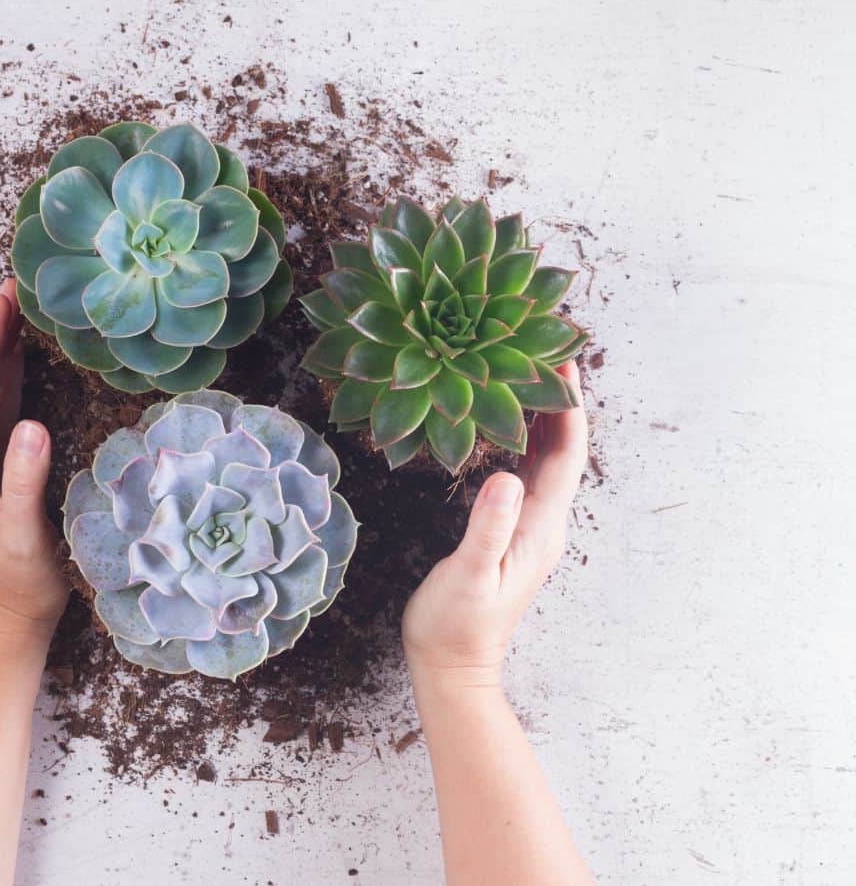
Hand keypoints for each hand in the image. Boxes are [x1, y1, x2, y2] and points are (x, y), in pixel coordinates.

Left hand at [0, 279, 67, 644]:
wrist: (9, 619)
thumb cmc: (18, 583)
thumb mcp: (23, 534)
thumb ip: (24, 481)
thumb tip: (33, 425)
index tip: (4, 304)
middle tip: (14, 287)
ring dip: (1, 350)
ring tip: (20, 308)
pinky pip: (2, 411)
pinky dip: (13, 377)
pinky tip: (26, 357)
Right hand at [402, 362, 587, 684]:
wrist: (453, 667)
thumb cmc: (455, 625)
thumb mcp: (468, 575)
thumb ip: (488, 527)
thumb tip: (507, 477)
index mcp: (540, 529)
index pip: (566, 457)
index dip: (568, 409)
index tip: (562, 365)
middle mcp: (544, 525)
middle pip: (564, 453)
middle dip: (560, 403)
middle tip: (547, 354)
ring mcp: (530, 530)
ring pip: (547, 462)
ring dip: (544, 419)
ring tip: (529, 376)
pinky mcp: (512, 534)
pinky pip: (528, 477)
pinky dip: (524, 443)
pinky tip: (508, 426)